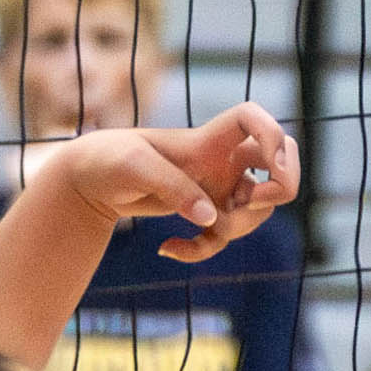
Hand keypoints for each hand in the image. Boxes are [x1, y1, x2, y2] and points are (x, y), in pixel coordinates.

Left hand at [43, 102, 299, 262]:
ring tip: (191, 232)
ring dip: (236, 230)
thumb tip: (211, 218)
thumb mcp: (135, 168)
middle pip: (279, 164)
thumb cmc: (110, 159)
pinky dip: (201, 250)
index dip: (272, 135)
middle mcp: (221, 161)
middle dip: (279, 189)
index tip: (271, 164)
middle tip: (244, 204)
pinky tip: (167, 248)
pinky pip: (223, 237)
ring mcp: (216, 187)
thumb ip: (173, 188)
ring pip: (257, 210)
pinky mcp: (204, 212)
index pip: (253, 119)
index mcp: (208, 141)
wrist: (91, 178)